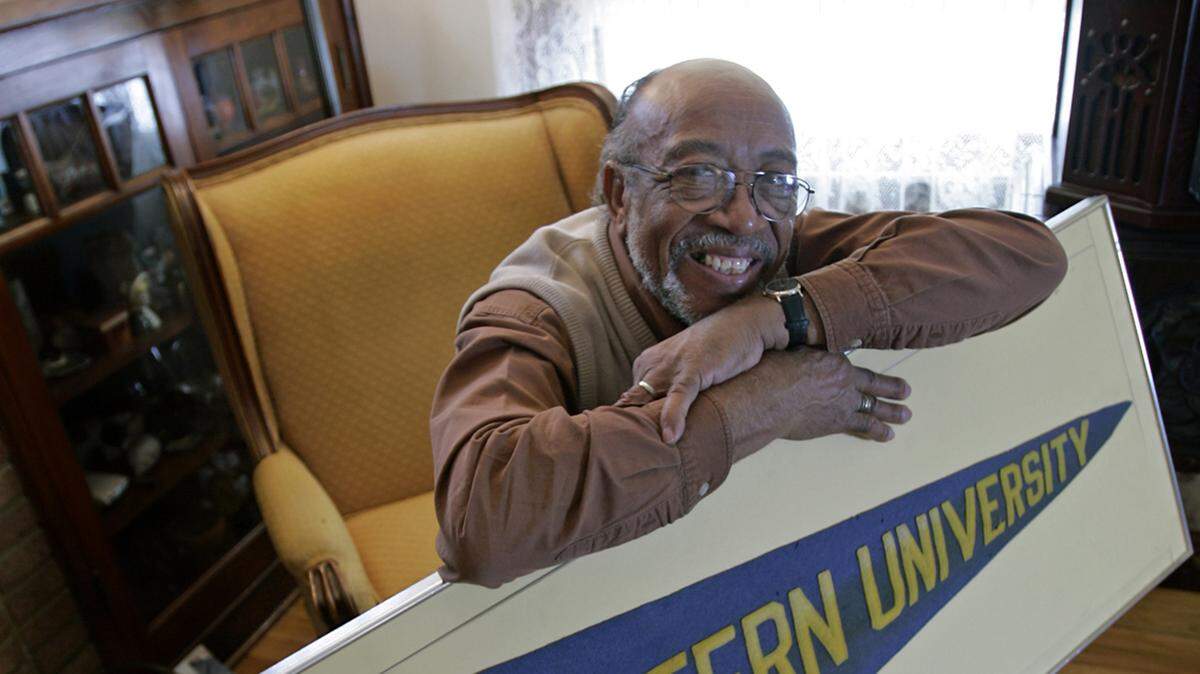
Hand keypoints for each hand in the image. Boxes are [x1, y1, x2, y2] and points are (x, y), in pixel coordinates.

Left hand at [620, 295, 787, 443]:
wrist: (744, 324)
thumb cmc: (715, 350)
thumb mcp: (684, 372)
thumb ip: (668, 392)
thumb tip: (661, 427)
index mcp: (646, 364)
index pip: (629, 400)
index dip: (628, 425)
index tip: (628, 449)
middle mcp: (652, 364)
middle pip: (634, 403)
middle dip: (630, 430)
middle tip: (625, 460)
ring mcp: (672, 366)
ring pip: (649, 400)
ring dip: (645, 427)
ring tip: (641, 456)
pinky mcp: (693, 369)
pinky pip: (678, 395)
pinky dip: (673, 416)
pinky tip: (670, 437)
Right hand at [710, 349, 910, 446]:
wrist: (769, 399)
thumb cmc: (773, 372)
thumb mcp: (792, 354)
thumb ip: (807, 354)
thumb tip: (810, 348)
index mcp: (835, 362)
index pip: (853, 366)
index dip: (864, 371)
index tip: (872, 374)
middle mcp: (845, 382)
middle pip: (873, 385)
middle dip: (891, 389)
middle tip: (907, 393)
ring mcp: (844, 404)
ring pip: (874, 407)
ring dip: (891, 412)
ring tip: (905, 416)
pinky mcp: (837, 423)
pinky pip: (862, 427)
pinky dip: (876, 431)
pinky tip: (887, 435)